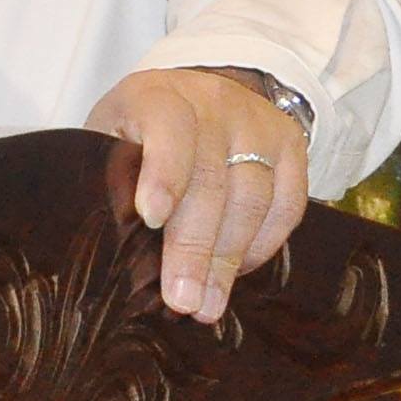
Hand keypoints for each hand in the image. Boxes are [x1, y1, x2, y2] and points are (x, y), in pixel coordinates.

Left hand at [84, 67, 308, 322]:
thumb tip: (114, 252)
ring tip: (207, 304)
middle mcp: (214, 103)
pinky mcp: (291, 145)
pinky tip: (236, 273)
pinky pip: (287, 205)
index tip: (151, 219)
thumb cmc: (138, 130)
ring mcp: (258, 123)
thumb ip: (110, 178)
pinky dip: (262, 245)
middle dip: (194, 247)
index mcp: (157, 95)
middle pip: (211, 180)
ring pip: (252, 198)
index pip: (167, 129)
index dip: (163, 175)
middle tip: (182, 300)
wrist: (198, 95)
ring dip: (228, 260)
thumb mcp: (110, 138)